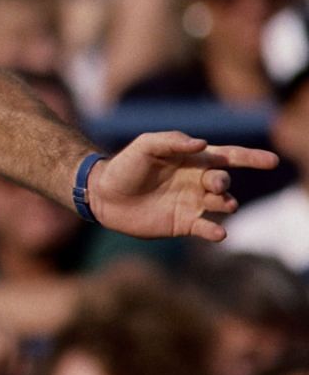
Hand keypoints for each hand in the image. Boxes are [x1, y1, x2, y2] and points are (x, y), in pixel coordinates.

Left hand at [89, 133, 278, 240]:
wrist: (103, 195)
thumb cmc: (125, 166)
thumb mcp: (145, 146)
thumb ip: (172, 142)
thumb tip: (202, 144)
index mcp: (193, 161)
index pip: (229, 157)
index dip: (252, 158)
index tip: (272, 161)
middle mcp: (198, 182)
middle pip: (224, 181)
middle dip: (223, 181)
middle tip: (213, 182)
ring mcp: (192, 204)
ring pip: (222, 204)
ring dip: (225, 203)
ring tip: (221, 202)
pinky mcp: (183, 224)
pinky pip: (207, 227)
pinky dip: (215, 231)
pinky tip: (217, 232)